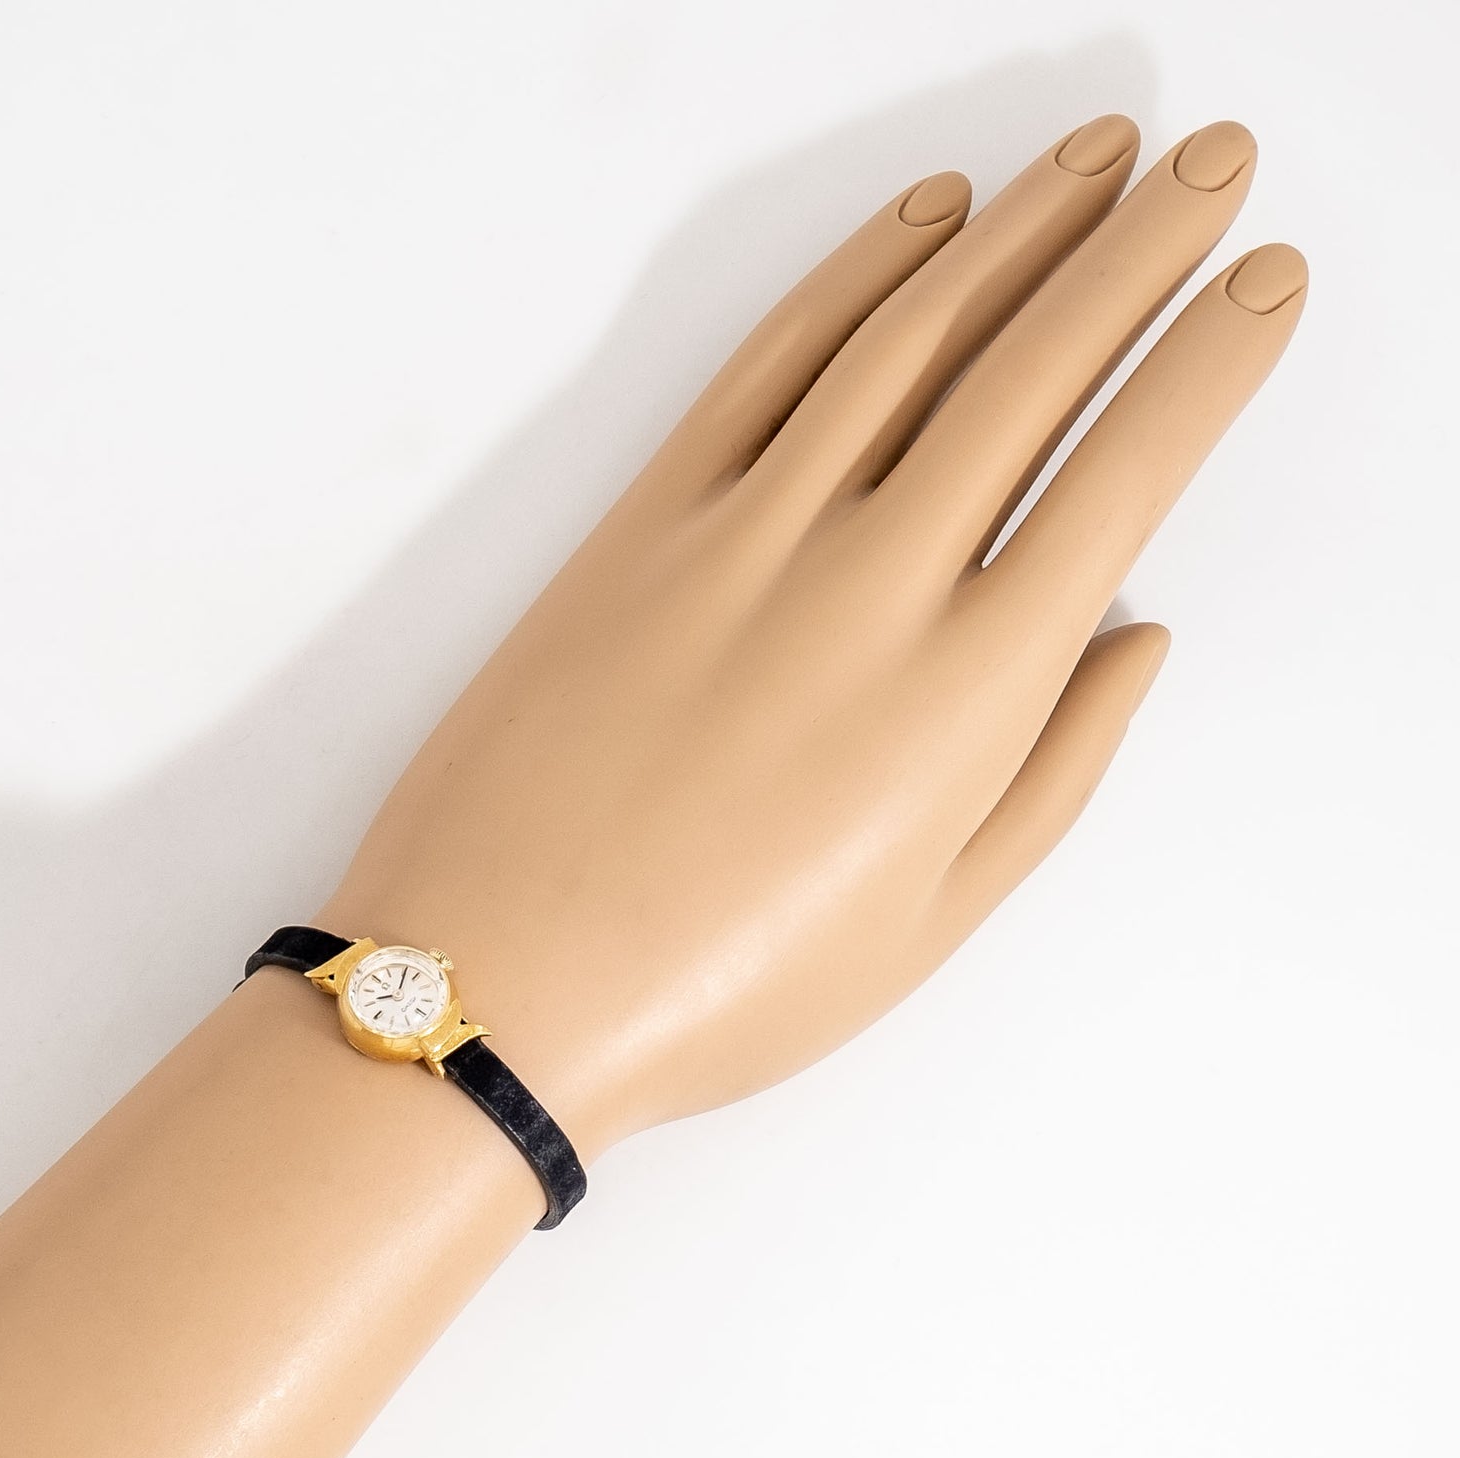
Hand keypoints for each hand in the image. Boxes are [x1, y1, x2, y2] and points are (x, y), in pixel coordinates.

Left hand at [318, 116, 1304, 1153]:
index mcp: (966, 692)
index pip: (1128, 473)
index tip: (1265, 284)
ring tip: (1095, 161)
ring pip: (914, 334)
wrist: (503, 979)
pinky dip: (857, 274)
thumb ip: (1053, 770)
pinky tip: (925, 222)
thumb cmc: (721, 985)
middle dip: (1144, 246)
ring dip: (1022, 228)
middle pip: (1037, 365)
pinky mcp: (645, 521)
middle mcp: (874, 582)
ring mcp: (752, 535)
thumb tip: (1135, 639)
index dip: (1211, 359)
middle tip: (1211, 166)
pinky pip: (772, 361)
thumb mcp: (930, 922)